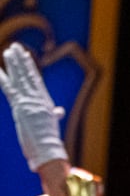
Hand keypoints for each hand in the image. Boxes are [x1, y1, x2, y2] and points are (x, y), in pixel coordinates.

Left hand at [0, 42, 65, 169]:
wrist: (47, 147)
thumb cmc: (49, 140)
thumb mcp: (52, 124)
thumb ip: (54, 114)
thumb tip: (59, 111)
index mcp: (45, 102)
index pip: (36, 81)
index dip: (30, 68)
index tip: (26, 56)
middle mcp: (37, 99)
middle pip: (27, 76)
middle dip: (21, 61)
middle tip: (16, 47)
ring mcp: (29, 101)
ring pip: (20, 78)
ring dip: (14, 64)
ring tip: (9, 51)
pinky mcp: (20, 105)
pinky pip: (9, 88)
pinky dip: (2, 78)